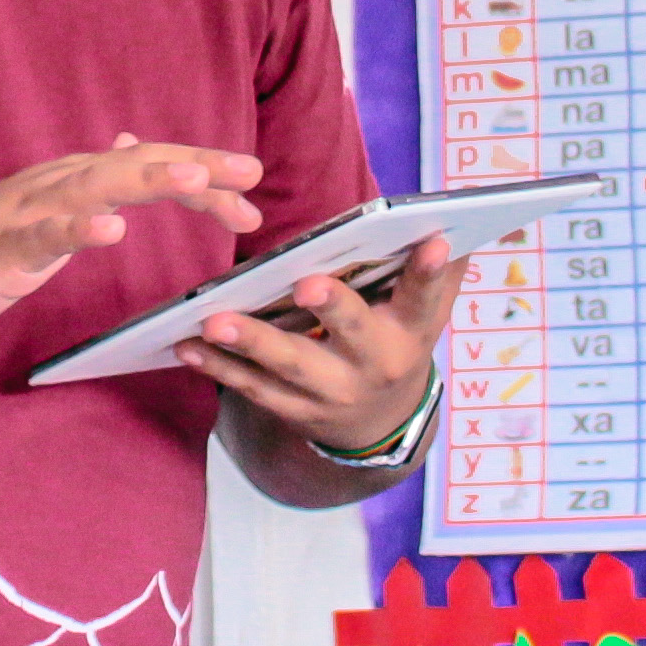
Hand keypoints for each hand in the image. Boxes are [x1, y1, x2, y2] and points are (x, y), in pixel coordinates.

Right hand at [0, 138, 265, 340]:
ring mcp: (27, 211)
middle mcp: (57, 182)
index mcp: (75, 178)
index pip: (149, 164)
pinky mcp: (1, 248)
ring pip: (94, 189)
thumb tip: (136, 149)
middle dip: (194, 167)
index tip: (252, 187)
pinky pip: (45, 237)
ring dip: (147, 182)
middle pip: (134, 166)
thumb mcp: (53, 212)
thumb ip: (96, 184)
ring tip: (194, 183)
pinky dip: (80, 230)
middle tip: (249, 172)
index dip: (202, 171)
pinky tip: (113, 230)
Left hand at [193, 237, 460, 461]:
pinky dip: (219, 367)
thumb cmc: (397, 342)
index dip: (429, 271)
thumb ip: (440, 271)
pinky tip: (188, 345)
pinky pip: (252, 388)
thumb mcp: (426, 315)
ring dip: (252, 341)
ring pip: (290, 365)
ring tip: (216, 319)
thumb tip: (457, 219)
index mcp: (410, 332)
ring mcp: (331, 392)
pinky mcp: (293, 410)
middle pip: (352, 333)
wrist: (378, 426)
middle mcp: (373, 365)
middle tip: (308, 283)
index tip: (433, 241)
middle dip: (332, 308)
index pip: (424, 297)